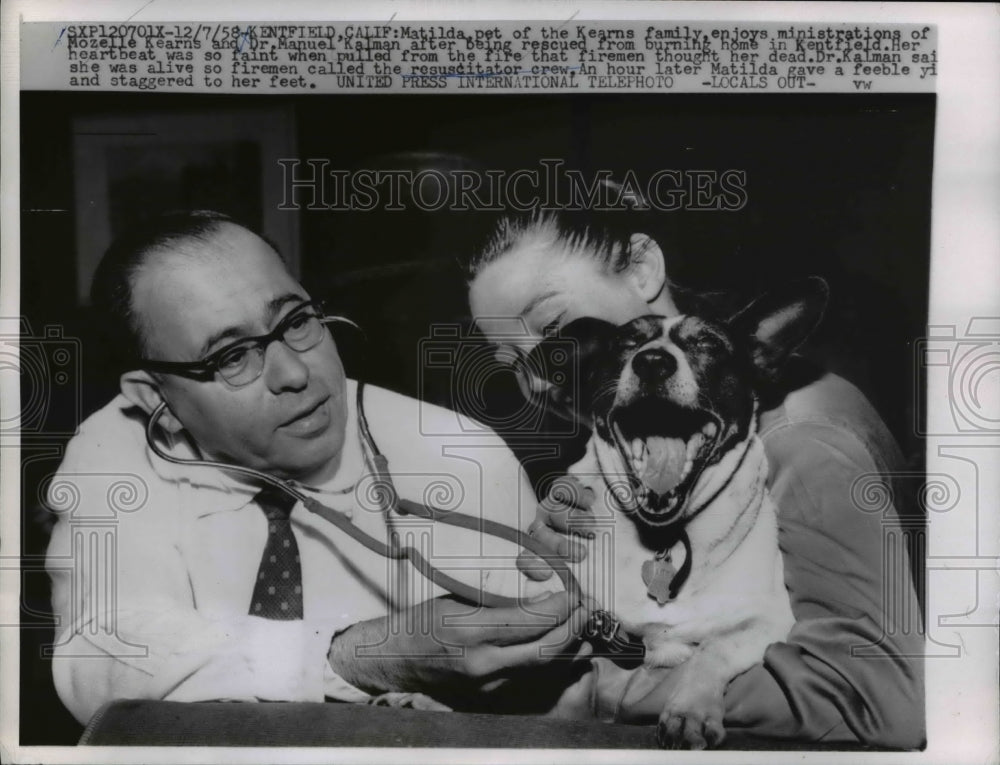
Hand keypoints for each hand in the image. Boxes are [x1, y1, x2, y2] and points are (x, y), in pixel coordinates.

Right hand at [328, 592, 589, 703]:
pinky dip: (549, 659)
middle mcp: (483, 663)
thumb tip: (543, 591)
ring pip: (543, 667)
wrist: (397, 659)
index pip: (530, 621)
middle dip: (572, 627)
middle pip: (545, 649)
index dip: (559, 606)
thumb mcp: (459, 598)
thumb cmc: (426, 620)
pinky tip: (561, 643)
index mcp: (471, 631)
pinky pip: (530, 676)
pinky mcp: (490, 696)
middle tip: (585, 607)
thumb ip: (500, 597)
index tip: (572, 592)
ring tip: (581, 623)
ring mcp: (488, 684)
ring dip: (567, 644)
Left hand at [518, 475, 597, 580]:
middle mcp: (542, 528)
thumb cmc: (596, 550)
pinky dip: (576, 495)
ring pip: (553, 511)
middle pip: (541, 535)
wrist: (607, 519)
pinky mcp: (563, 488)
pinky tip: (590, 503)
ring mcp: (551, 507)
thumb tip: (592, 603)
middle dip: (559, 545)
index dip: (532, 567)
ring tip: (590, 529)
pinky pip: (564, 488)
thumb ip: (587, 583)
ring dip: (571, 520)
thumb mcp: (591, 570)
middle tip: (581, 554)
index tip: (547, 575)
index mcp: (541, 550)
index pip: (526, 559)